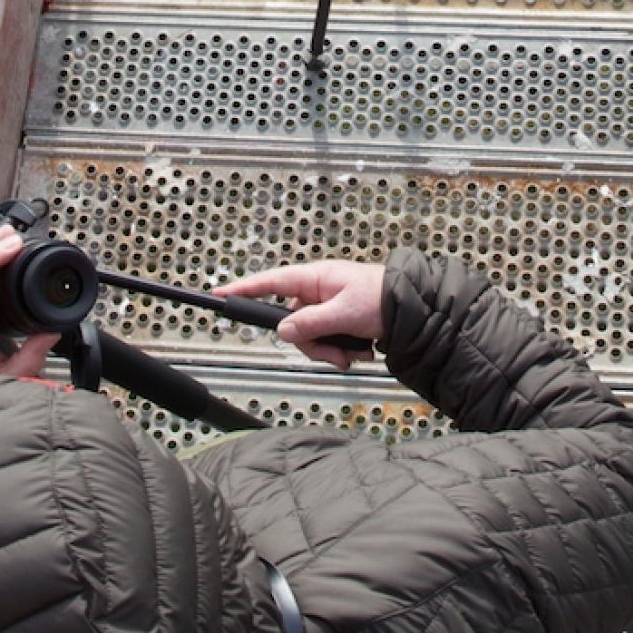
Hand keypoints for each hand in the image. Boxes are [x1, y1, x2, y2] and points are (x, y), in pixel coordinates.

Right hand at [214, 260, 384, 368]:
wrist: (413, 309)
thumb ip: (311, 322)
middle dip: (312, 344)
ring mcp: (326, 308)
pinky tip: (360, 351)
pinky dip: (340, 352)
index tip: (219, 294)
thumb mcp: (345, 313)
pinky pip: (325, 342)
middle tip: (334, 353)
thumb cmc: (383, 298)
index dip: (244, 288)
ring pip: (308, 337)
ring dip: (330, 352)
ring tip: (354, 353)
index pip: (270, 282)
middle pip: (291, 323)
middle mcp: (317, 292)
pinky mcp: (337, 322)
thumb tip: (282, 331)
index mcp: (314, 278)